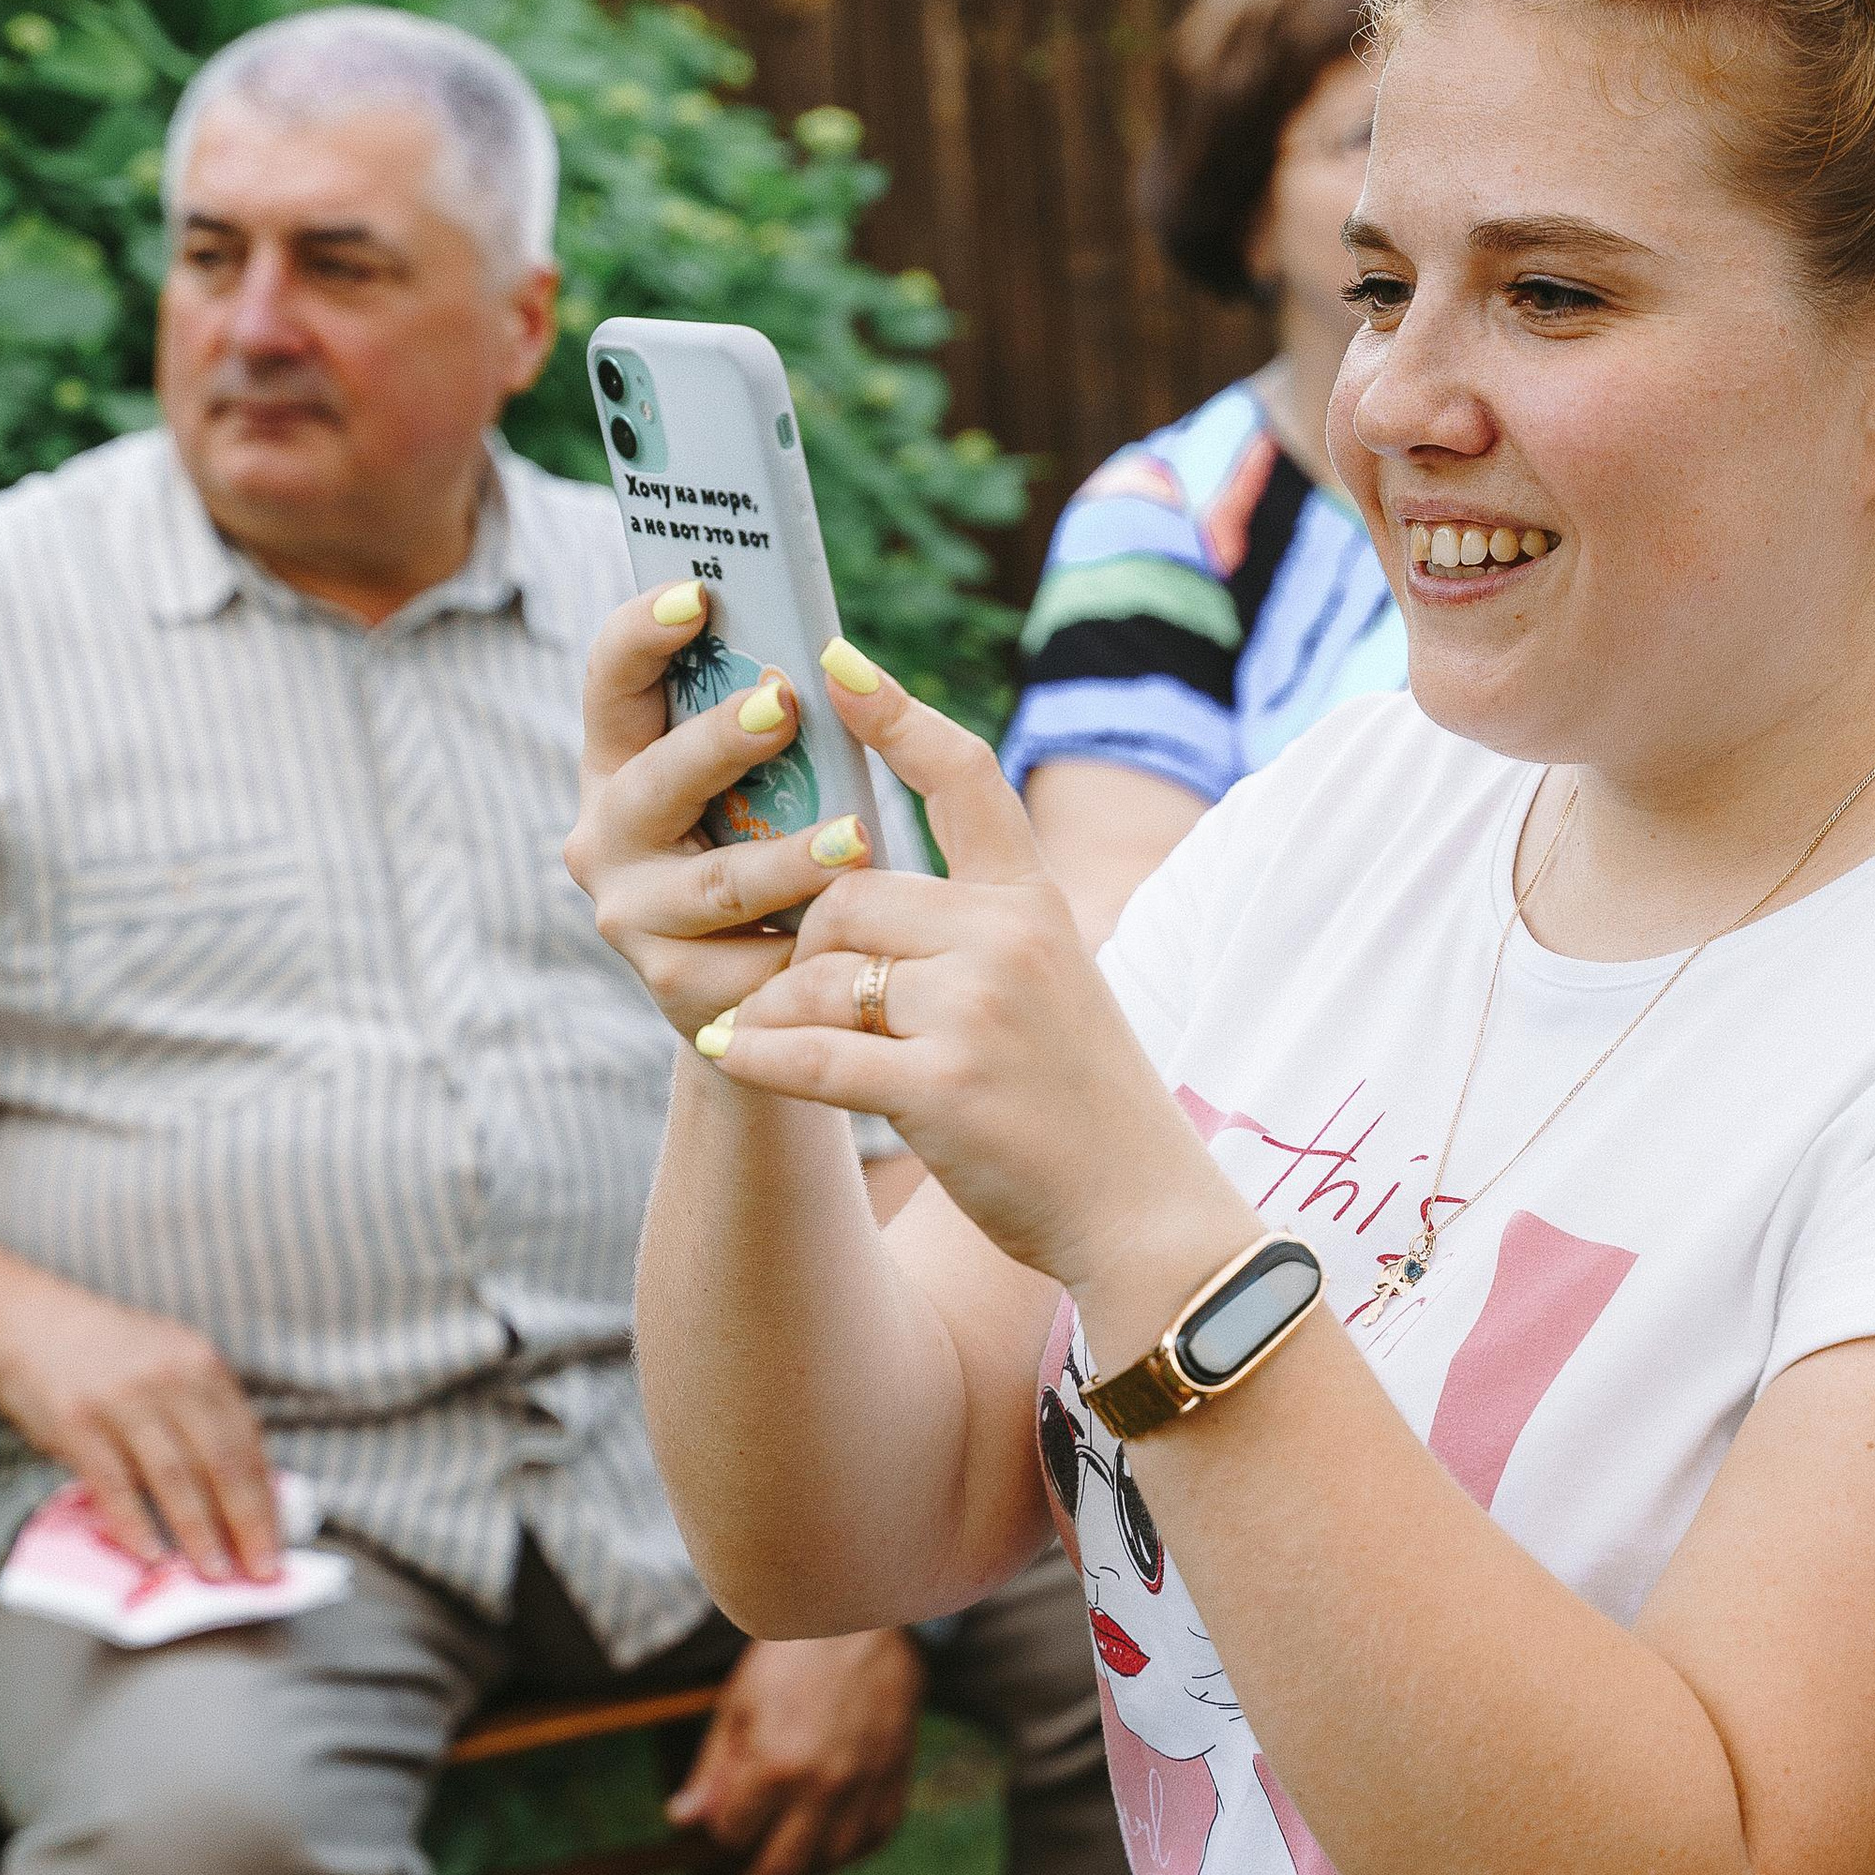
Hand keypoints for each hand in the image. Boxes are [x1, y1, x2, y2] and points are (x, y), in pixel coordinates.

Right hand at [0, 1269, 279, 1580]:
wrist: (26, 1320)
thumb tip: (244, 1483)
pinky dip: (134, 1524)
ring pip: (173, 1479)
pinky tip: (152, 1554)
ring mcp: (121, 1402)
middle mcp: (168, 1380)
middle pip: (220, 1462)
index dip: (266, 1495)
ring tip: (214, 1571)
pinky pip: (113, 1485)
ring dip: (198, 1531)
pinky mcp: (76, 1424)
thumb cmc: (108, 1350)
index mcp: (201, 1364)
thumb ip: (204, 1409)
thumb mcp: (170, 1358)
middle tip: (261, 1570)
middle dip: (246, 1522)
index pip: (247, 1441)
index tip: (278, 1539)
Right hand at [563, 577, 848, 1038]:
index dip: (642, 632)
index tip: (698, 594)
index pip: (611, 680)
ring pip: (717, 882)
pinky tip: (856, 941)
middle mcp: (606, 835)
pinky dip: (810, 947)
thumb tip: (839, 659)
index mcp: (623, 761)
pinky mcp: (673, 988)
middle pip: (658, 779)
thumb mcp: (765, 787)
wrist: (760, 1000)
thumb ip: (775, 729)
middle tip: (784, 704)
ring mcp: (632, 915)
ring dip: (788, 861)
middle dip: (720, 740)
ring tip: (855, 840)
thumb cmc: (772, 856)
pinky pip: (754, 961)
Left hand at [667, 1626, 924, 1874]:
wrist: (862, 1617)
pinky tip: (834, 1842)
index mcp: (773, 1766)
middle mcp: (821, 1786)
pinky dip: (853, 1850)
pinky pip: (876, 1837)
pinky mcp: (896, 1776)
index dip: (723, 1830)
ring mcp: (863, 1785)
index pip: (734, 1833)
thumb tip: (683, 1819)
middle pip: (783, 1868)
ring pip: (833, 1862)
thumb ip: (712, 1768)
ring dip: (806, 1871)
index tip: (724, 1821)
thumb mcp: (737, 1703)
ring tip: (791, 1861)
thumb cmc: (792, 1654)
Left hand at [699, 644, 1252, 1309]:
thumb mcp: (1052, 985)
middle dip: (808, 946)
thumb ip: (975, 931)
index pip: (965, 778)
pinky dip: (757, 1055)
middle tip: (807, 998)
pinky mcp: (941, 1088)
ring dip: (785, 1013)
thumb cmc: (1079, 1103)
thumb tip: (856, 892)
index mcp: (1034, 903)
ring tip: (781, 1046)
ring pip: (818, 974)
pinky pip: (808, 1052)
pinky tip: (732, 1051)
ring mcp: (976, 1012)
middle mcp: (1008, 940)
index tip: (833, 663)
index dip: (895, 714)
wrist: (1142, 1212)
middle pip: (847, 897)